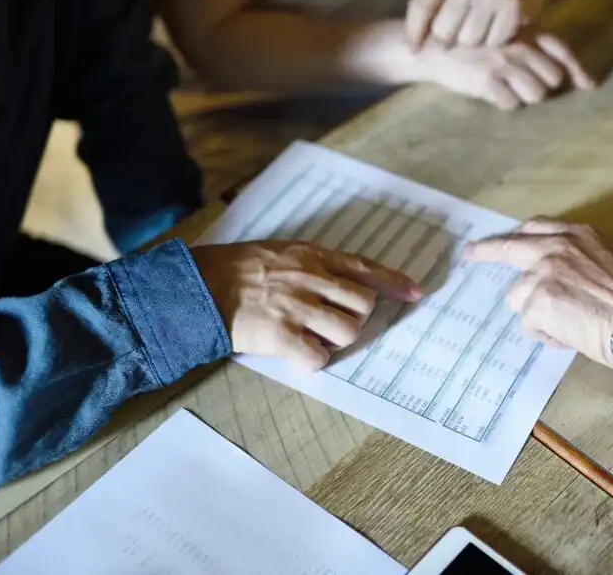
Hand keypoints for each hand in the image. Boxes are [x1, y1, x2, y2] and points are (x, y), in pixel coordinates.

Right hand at [191, 241, 421, 370]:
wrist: (197, 286)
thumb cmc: (235, 269)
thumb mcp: (279, 252)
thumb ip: (312, 264)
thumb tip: (340, 281)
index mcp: (312, 256)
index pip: (364, 268)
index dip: (394, 282)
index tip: (415, 294)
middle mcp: (311, 279)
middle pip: (364, 303)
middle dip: (356, 317)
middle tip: (334, 322)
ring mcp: (298, 307)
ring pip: (348, 331)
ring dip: (337, 340)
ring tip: (313, 337)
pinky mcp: (282, 336)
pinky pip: (318, 357)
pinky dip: (313, 360)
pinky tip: (297, 354)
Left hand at [406, 0, 554, 48]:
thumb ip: (436, 5)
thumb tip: (414, 46)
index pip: (420, 7)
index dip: (413, 33)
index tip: (414, 51)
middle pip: (443, 30)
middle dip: (447, 42)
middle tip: (457, 41)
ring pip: (468, 40)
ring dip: (473, 44)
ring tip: (480, 33)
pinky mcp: (513, 6)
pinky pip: (494, 41)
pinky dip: (495, 42)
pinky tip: (498, 31)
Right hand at [417, 31, 593, 109]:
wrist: (435, 47)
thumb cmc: (478, 45)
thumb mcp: (510, 39)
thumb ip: (543, 54)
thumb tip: (589, 84)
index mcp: (524, 32)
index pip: (561, 50)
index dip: (577, 70)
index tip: (587, 86)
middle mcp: (517, 45)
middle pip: (551, 78)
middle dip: (540, 84)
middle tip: (520, 81)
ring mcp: (502, 63)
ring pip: (535, 93)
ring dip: (523, 95)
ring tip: (505, 87)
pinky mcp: (486, 80)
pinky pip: (510, 104)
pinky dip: (504, 102)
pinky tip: (491, 92)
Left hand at [464, 218, 612, 366]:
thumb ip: (584, 260)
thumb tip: (569, 277)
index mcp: (578, 235)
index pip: (536, 228)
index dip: (518, 236)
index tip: (505, 239)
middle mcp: (556, 248)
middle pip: (509, 247)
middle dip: (486, 250)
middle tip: (471, 253)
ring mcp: (543, 274)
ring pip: (518, 297)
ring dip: (536, 313)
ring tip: (567, 325)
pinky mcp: (537, 302)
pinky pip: (530, 324)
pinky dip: (546, 335)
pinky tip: (570, 337)